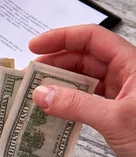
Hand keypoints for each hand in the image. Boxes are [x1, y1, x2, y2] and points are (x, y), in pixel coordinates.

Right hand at [29, 24, 135, 156]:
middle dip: (56, 62)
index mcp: (133, 64)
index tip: (34, 47)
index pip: (93, 38)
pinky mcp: (117, 114)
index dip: (62, 38)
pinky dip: (68, 102)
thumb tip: (41, 94)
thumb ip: (76, 104)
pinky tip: (52, 109)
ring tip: (36, 91)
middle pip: (85, 57)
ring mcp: (122, 94)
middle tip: (30, 75)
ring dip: (60, 83)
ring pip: (85, 79)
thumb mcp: (115, 119)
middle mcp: (128, 75)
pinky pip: (87, 99)